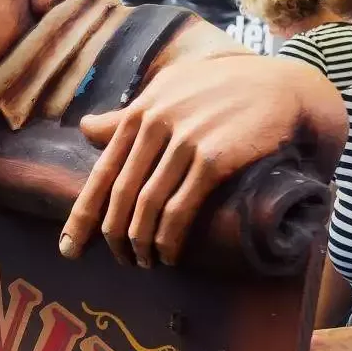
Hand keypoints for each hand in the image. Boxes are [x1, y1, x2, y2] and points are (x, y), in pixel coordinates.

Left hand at [61, 54, 343, 267]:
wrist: (282, 88)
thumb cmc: (223, 90)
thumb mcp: (170, 91)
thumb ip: (129, 115)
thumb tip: (85, 129)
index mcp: (140, 111)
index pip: (102, 171)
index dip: (82, 215)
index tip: (69, 248)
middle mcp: (156, 122)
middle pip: (121, 193)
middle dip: (112, 236)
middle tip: (117, 261)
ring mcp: (184, 140)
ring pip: (147, 205)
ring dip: (141, 243)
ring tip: (144, 262)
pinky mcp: (213, 159)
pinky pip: (179, 208)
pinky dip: (168, 238)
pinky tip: (168, 254)